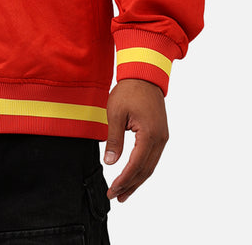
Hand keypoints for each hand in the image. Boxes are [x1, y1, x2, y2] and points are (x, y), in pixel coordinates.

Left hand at [104, 79, 168, 202]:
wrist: (144, 75)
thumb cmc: (129, 91)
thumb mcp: (115, 114)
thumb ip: (113, 139)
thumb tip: (110, 162)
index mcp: (149, 135)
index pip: (136, 165)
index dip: (124, 180)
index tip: (112, 191)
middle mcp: (160, 139)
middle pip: (146, 170)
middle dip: (130, 185)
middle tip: (116, 197)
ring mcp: (162, 137)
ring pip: (150, 166)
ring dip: (137, 180)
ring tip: (124, 193)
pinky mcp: (160, 134)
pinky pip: (152, 157)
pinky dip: (142, 169)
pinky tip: (133, 175)